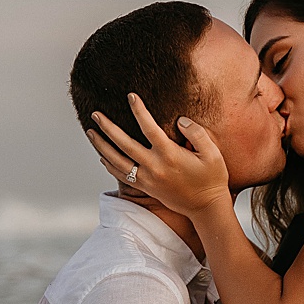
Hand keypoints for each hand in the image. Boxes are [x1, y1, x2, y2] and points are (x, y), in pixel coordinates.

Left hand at [85, 94, 230, 218]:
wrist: (206, 207)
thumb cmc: (212, 177)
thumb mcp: (212, 153)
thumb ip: (197, 133)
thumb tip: (180, 120)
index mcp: (169, 154)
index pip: (149, 128)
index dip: (139, 110)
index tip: (130, 96)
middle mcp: (154, 166)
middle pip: (124, 144)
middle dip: (108, 128)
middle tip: (95, 114)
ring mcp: (147, 179)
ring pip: (117, 161)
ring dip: (101, 146)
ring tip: (90, 132)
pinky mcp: (146, 188)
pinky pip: (122, 176)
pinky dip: (109, 165)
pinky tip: (102, 156)